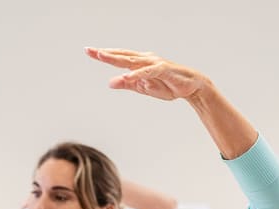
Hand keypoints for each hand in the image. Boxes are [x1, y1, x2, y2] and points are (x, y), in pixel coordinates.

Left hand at [85, 47, 211, 102]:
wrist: (190, 87)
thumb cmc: (168, 85)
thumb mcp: (143, 88)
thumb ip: (127, 84)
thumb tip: (110, 82)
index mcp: (140, 63)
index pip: (119, 58)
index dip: (104, 55)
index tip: (89, 51)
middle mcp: (145, 59)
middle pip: (122, 56)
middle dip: (105, 53)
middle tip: (89, 50)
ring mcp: (154, 63)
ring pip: (132, 60)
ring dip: (116, 59)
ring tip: (102, 56)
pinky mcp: (163, 70)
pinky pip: (148, 72)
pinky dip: (137, 73)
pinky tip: (127, 75)